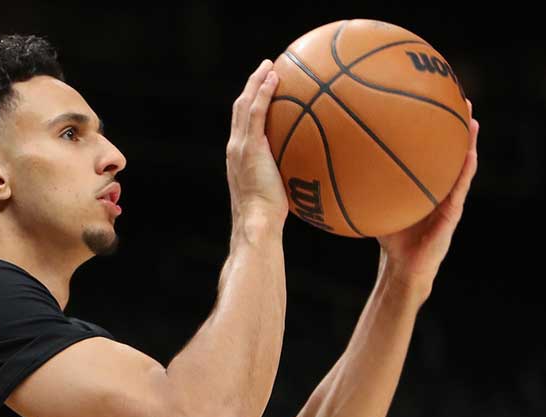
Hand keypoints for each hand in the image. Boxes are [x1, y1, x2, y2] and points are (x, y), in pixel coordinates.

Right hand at [226, 59, 287, 232]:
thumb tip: (310, 177)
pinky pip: (256, 112)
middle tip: (265, 69)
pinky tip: (275, 79)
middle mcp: (235, 147)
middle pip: (239, 108)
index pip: (242, 124)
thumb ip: (286, 179)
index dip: (250, 104)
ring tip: (269, 65)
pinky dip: (263, 92)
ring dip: (256, 82)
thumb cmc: (269, 218)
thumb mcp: (277, 194)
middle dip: (251, 86)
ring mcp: (240, 146)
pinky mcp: (249, 146)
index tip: (262, 90)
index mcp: (239, 157)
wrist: (257, 222)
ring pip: (244, 104)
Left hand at [377, 102, 478, 296]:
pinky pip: (459, 190)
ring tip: (473, 120)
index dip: (433, 126)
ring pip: (461, 166)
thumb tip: (333, 163)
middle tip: (459, 97)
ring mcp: (449, 199)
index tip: (433, 96)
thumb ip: (361, 185)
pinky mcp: (452, 215)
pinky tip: (470, 155)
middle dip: (455, 124)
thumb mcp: (373, 204)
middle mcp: (439, 186)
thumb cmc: (389, 235)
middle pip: (449, 150)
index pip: (429, 149)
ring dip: (469, 143)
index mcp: (423, 181)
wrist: (402, 267)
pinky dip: (466, 172)